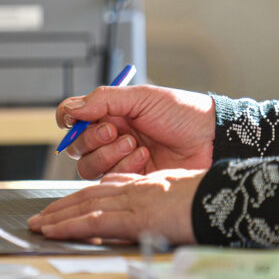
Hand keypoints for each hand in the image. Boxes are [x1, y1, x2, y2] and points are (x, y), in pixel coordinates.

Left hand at [27, 169, 205, 243]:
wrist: (227, 199)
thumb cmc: (216, 199)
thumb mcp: (187, 195)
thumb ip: (167, 200)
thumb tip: (159, 214)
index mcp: (149, 184)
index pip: (108, 188)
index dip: (85, 195)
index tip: (70, 202)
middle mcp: (136, 190)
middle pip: (90, 195)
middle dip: (63, 205)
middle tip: (42, 215)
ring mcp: (133, 202)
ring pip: (85, 206)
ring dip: (58, 216)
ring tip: (38, 224)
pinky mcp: (133, 218)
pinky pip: (93, 221)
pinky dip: (69, 226)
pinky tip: (53, 231)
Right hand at [57, 85, 214, 178]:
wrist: (210, 139)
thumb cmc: (182, 113)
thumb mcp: (142, 98)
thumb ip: (103, 100)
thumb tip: (71, 110)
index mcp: (110, 113)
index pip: (73, 117)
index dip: (69, 120)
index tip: (76, 120)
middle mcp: (110, 137)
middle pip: (77, 146)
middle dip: (93, 139)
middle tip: (116, 132)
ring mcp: (119, 160)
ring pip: (88, 167)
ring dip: (109, 155)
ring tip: (135, 145)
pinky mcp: (130, 180)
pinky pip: (109, 181)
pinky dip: (124, 168)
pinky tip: (145, 158)